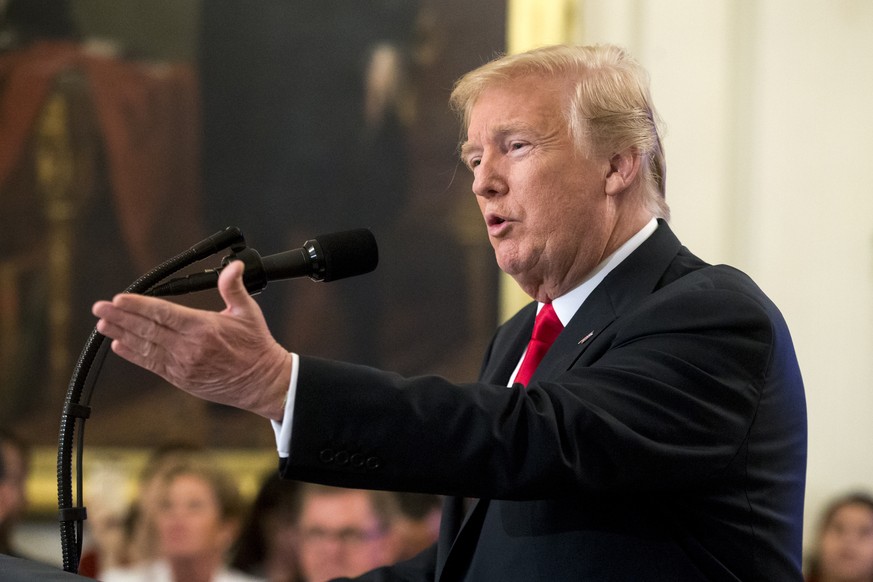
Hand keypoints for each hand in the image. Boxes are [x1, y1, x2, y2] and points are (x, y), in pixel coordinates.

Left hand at [92, 261, 291, 420]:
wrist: (261, 382)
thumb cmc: (256, 346)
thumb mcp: (248, 312)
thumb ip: (234, 287)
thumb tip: (233, 266)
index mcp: (204, 328)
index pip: (163, 314)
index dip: (139, 306)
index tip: (120, 299)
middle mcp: (189, 347)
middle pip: (148, 329)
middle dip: (121, 318)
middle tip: (100, 308)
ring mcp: (183, 365)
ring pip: (145, 347)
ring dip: (121, 334)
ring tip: (102, 324)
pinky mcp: (181, 379)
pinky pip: (152, 364)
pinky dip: (134, 355)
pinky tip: (119, 345)